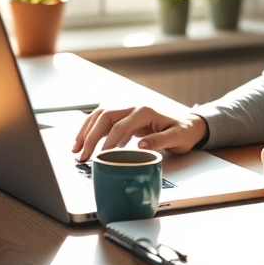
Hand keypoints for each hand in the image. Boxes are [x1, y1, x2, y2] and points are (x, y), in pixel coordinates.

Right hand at [72, 106, 208, 161]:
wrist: (187, 125)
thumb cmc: (182, 133)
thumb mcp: (176, 138)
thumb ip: (159, 141)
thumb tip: (140, 146)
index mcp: (145, 112)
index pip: (120, 126)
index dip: (108, 142)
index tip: (100, 158)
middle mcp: (133, 106)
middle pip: (105, 117)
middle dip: (91, 136)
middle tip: (83, 156)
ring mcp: (126, 109)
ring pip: (99, 115)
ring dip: (86, 130)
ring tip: (76, 149)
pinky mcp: (123, 116)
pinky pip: (102, 119)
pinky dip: (90, 129)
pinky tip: (83, 142)